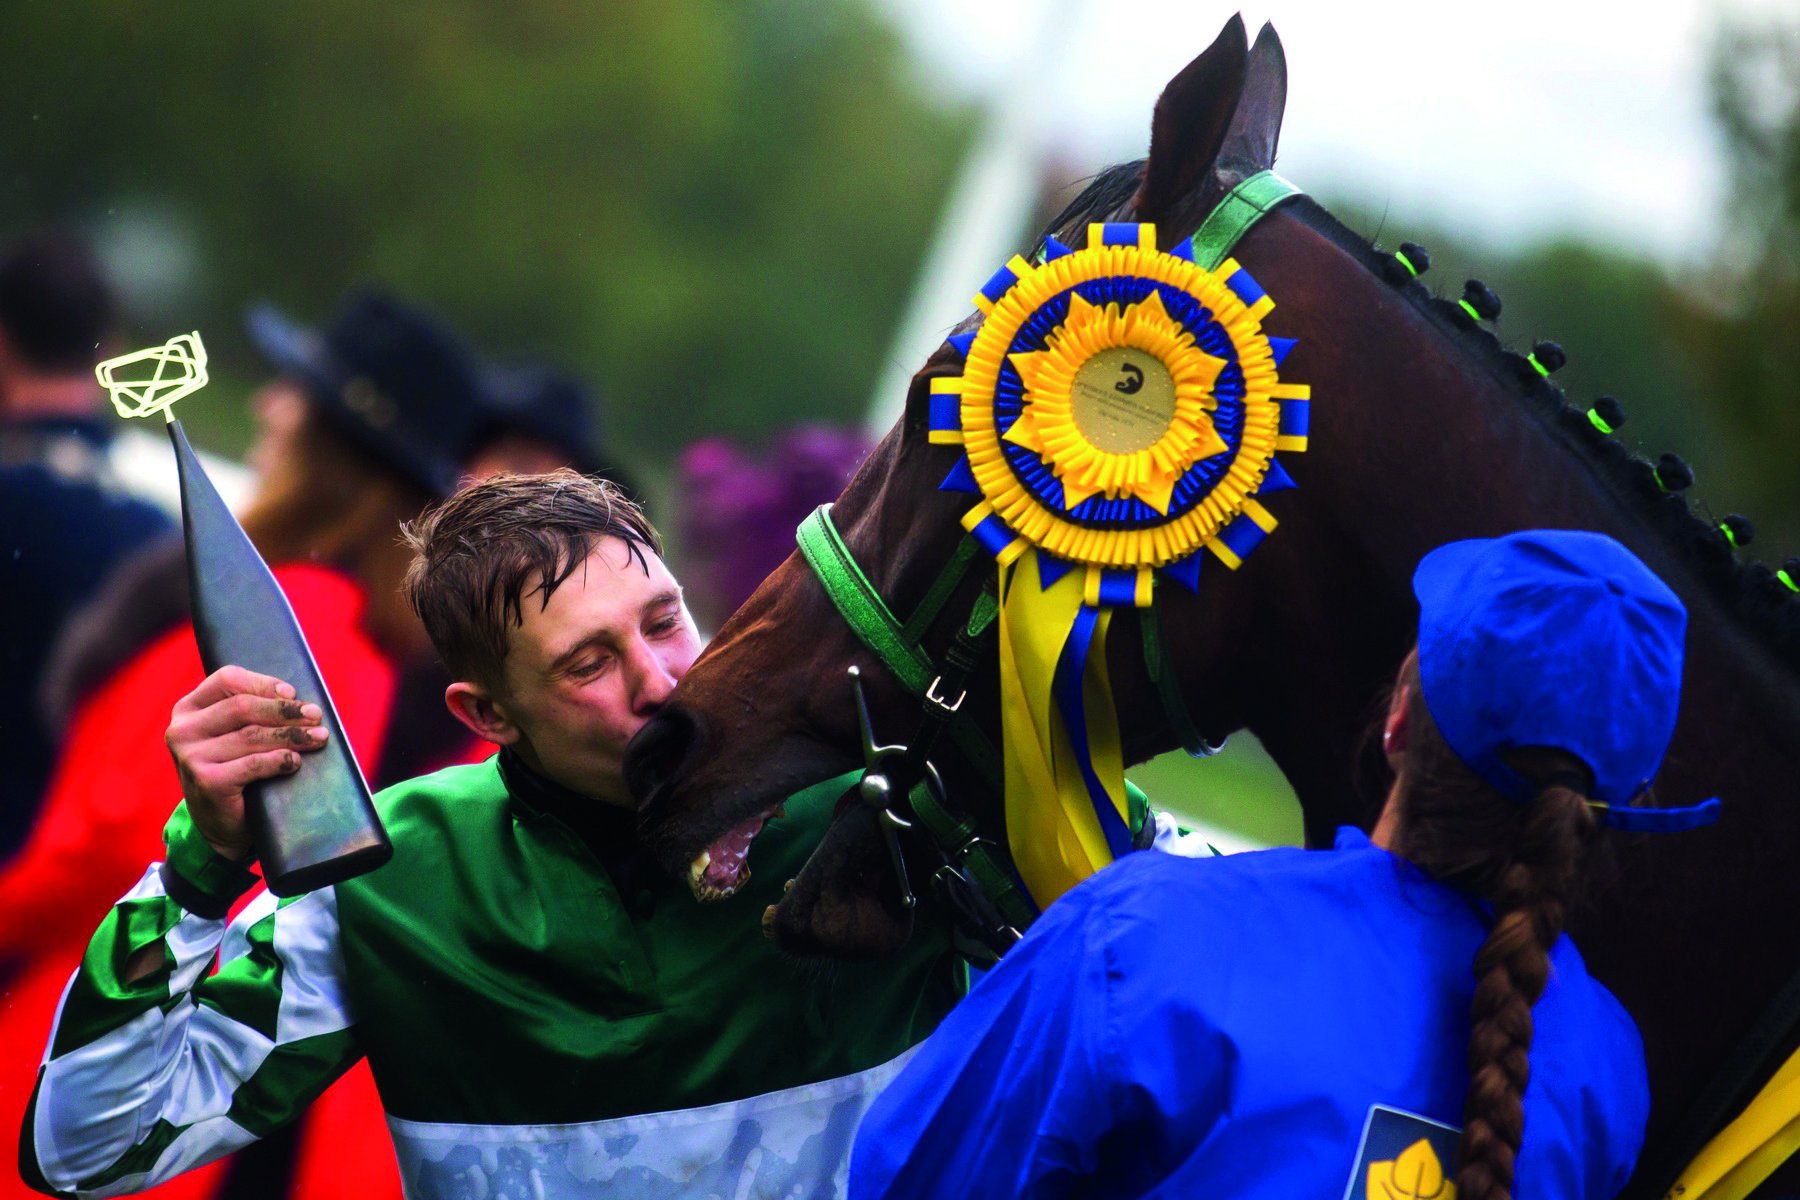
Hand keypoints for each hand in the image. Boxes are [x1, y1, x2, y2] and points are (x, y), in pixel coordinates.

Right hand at [165, 666, 328, 860]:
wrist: (219, 823)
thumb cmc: (233, 769)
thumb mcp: (233, 734)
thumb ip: (250, 712)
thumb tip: (294, 697)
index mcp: (188, 709)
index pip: (227, 680)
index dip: (263, 683)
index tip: (293, 693)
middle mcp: (183, 730)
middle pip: (243, 707)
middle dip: (285, 710)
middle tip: (315, 716)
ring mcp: (191, 757)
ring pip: (252, 736)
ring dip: (291, 735)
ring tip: (318, 737)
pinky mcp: (206, 781)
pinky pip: (252, 764)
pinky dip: (279, 761)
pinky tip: (295, 761)